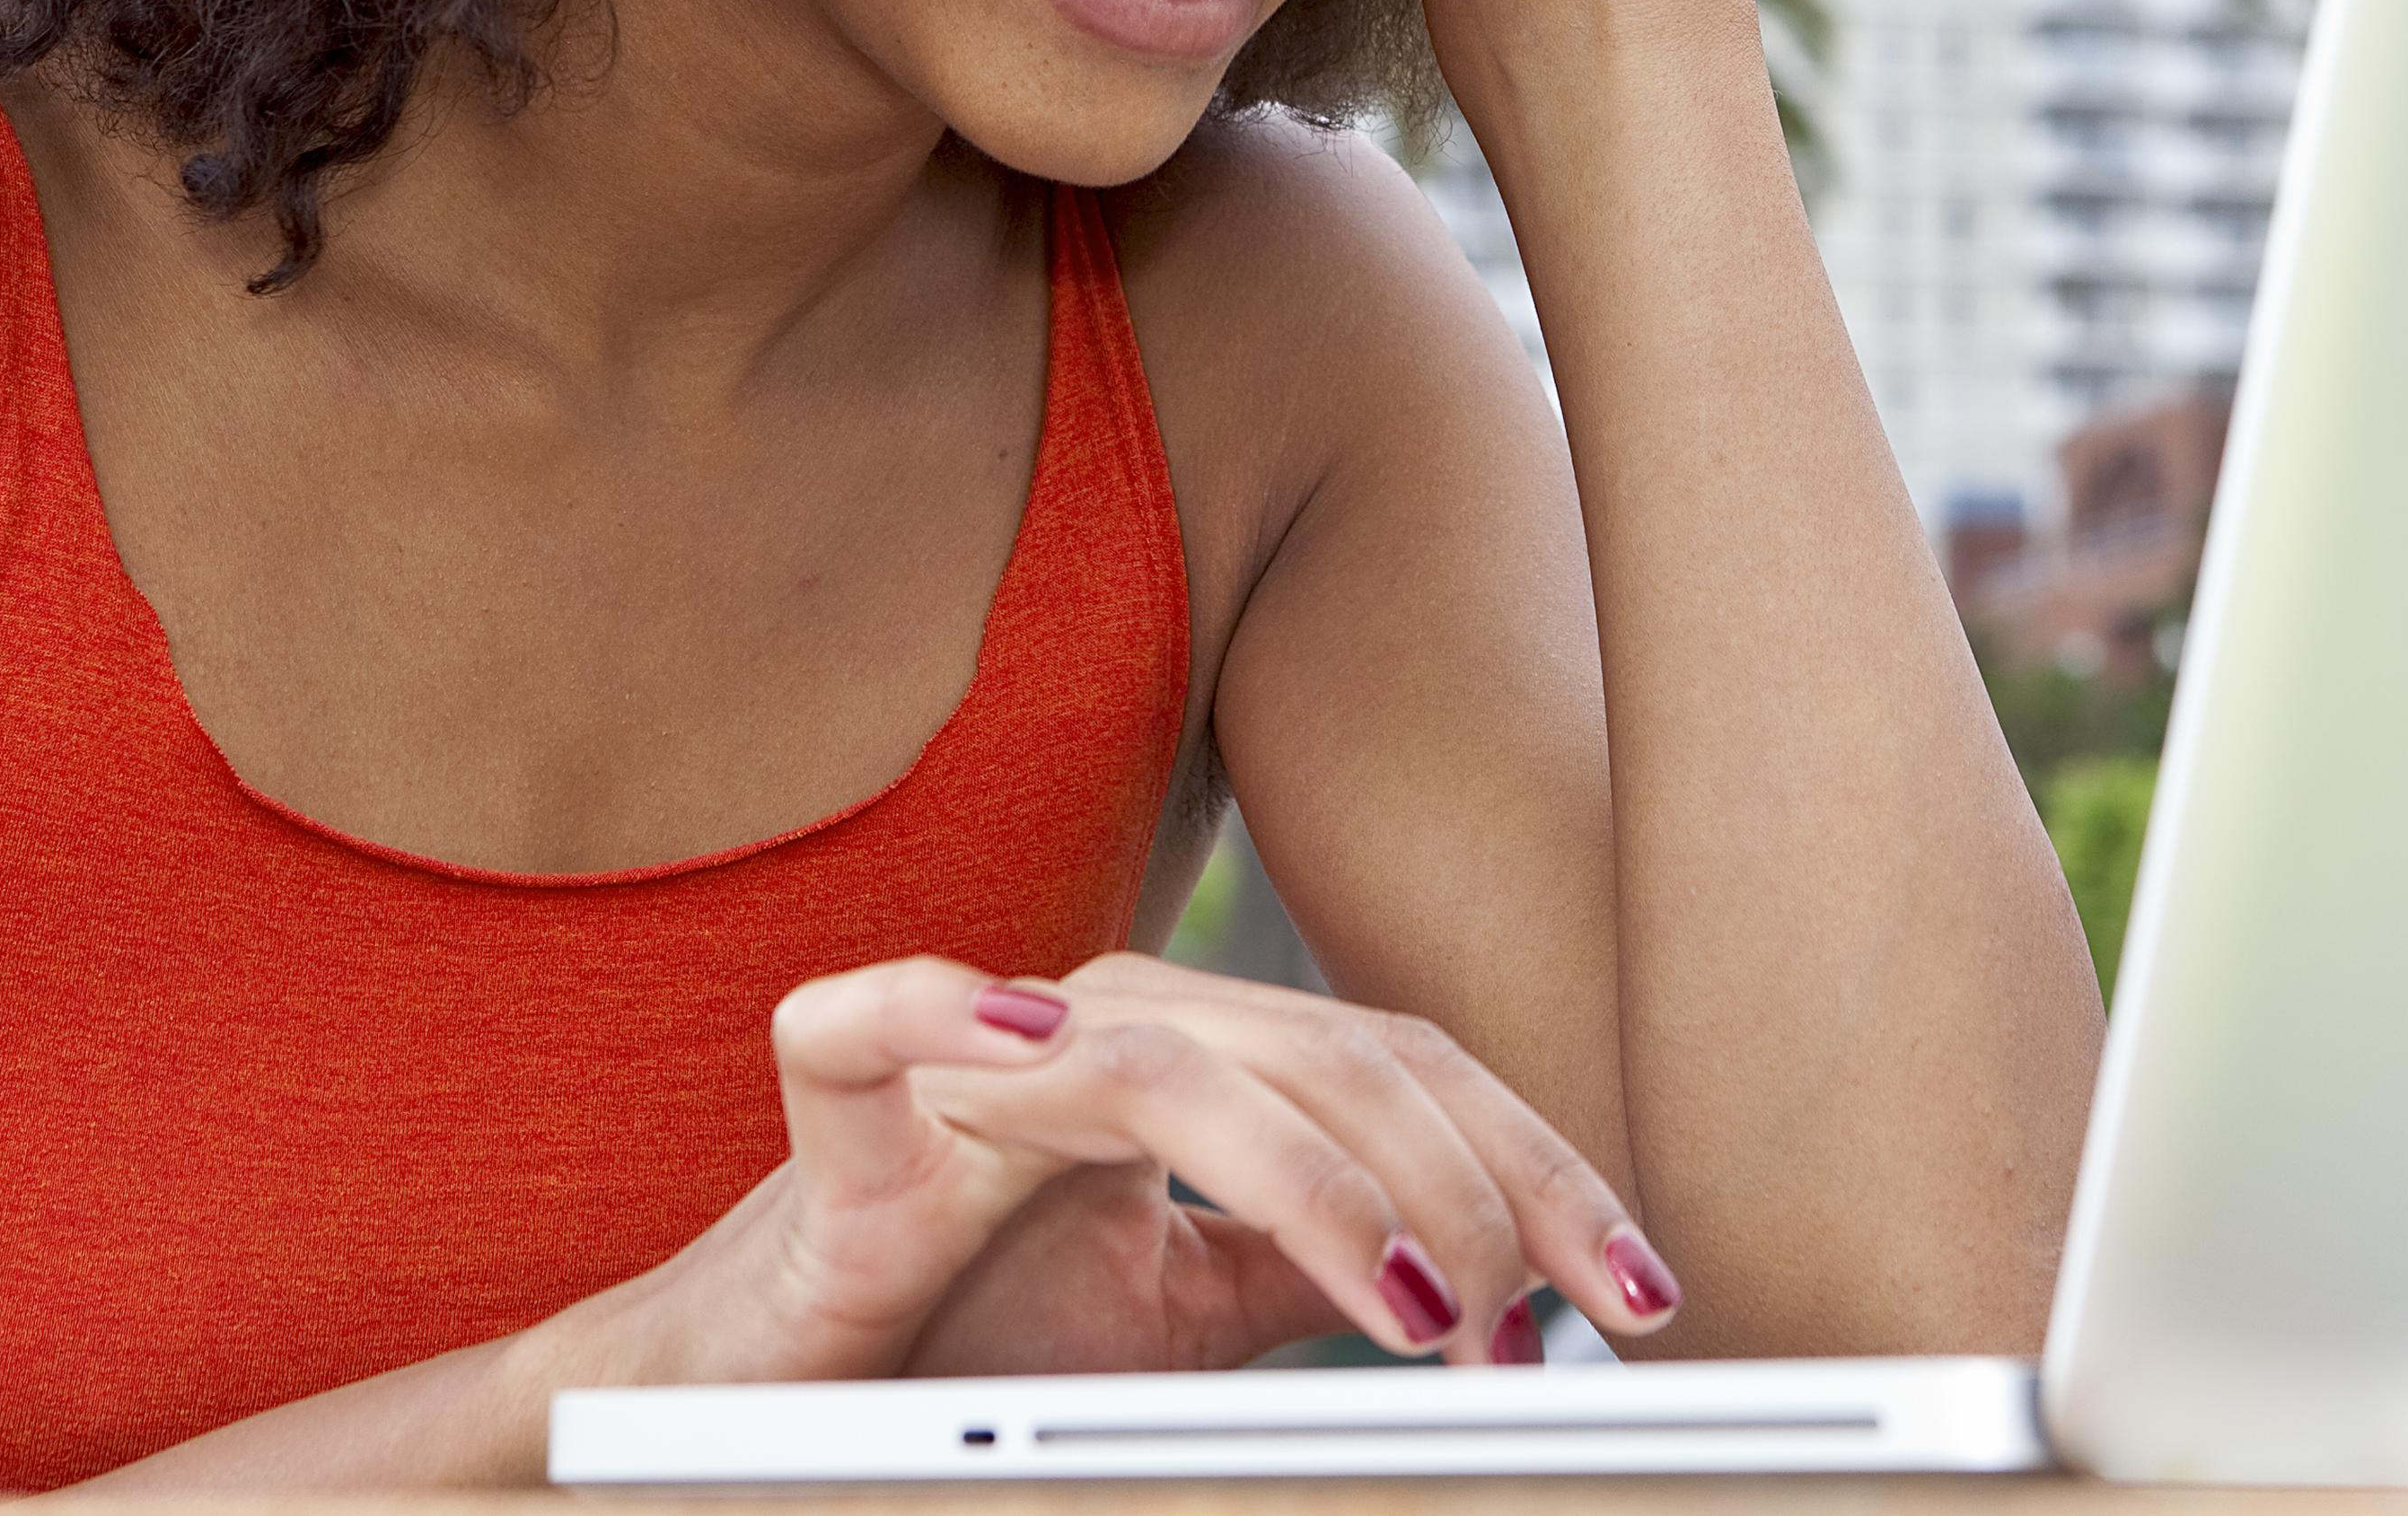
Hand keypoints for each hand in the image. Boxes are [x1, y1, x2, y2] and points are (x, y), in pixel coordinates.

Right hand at [638, 951, 1680, 1381]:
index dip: (1540, 1175)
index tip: (1641, 1294)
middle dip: (1473, 1189)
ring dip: (1313, 1182)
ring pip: (1174, 1060)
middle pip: (1334, 1057)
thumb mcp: (1187, 1317)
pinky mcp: (843, 1101)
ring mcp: (980, 1051)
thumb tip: (1498, 1304)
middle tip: (1538, 1331)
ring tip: (1411, 1303)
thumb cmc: (971, 1339)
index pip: (1411, 1076)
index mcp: (1205, 1056)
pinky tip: (1033, 1047)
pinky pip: (881, 1023)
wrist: (766, 1392)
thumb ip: (1313, 1276)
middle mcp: (1112, 1022)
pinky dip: (948, 1015)